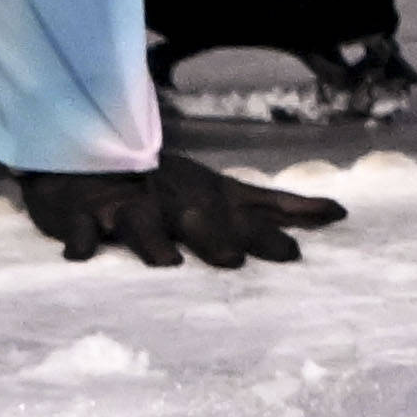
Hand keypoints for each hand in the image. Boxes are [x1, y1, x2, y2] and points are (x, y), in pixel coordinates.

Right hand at [18, 153, 339, 265]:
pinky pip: (77, 226)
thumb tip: (339, 213)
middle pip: (192, 217)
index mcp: (203, 198)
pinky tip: (81, 254)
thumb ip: (277, 206)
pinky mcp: (80, 213)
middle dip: (213, 236)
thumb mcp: (224, 191)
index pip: (239, 213)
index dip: (266, 232)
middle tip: (232, 261)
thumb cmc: (168, 183)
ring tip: (165, 262)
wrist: (88, 154)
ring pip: (138, 221)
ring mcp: (124, 206)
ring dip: (151, 239)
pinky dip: (79, 238)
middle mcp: (169, 201)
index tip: (294, 255)